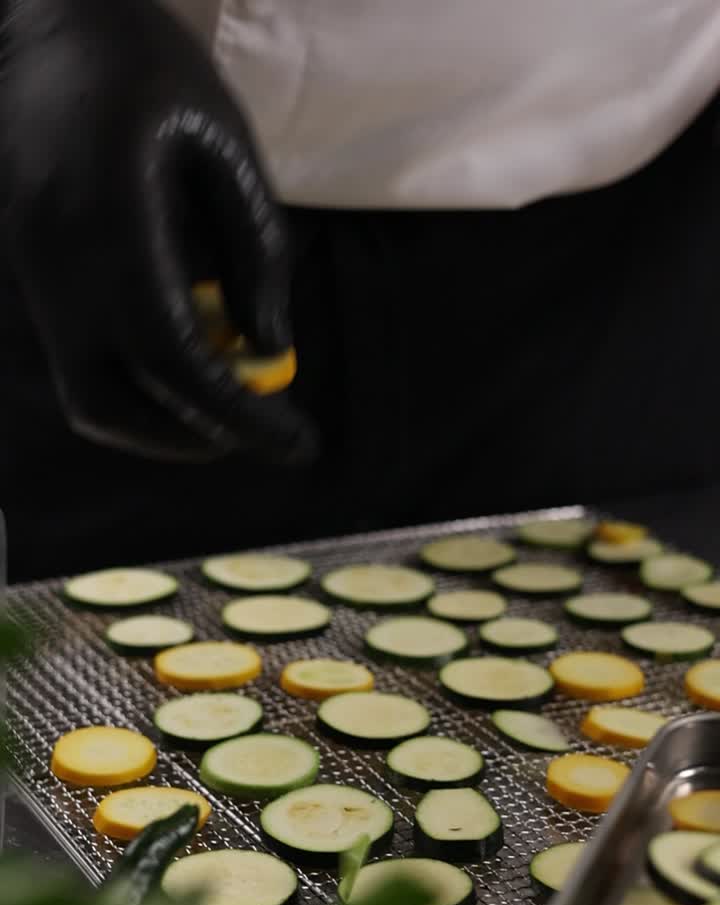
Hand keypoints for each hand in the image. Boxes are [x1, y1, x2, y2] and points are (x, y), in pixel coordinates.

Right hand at [0, 0, 316, 463]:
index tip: (296, 442)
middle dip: (192, 439)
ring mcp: (38, 280)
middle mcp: (61, 272)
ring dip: (160, 425)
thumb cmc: (147, 68)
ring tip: (227, 405)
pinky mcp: (33, 279)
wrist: (40, 21)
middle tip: (258, 432)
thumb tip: (270, 348)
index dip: (237, 415)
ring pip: (89, 399)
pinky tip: (188, 362)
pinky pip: (80, 364)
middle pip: (113, 408)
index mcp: (113, 229)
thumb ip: (254, 247)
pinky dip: (138, 388)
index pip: (174, 360)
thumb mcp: (223, 142)